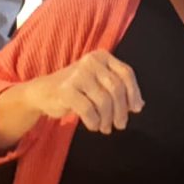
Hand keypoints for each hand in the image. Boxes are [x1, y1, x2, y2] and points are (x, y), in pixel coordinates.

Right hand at [26, 51, 143, 133]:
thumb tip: (139, 105)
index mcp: (101, 57)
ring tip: (105, 127)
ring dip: (107, 119)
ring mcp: (78, 74)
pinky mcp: (66, 90)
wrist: (44, 92)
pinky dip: (94, 122)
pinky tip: (93, 125)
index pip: (126, 73)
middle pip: (116, 88)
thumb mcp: (98, 82)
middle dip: (121, 110)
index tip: (135, 109)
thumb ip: (118, 90)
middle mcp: (91, 62)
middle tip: (120, 124)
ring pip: (104, 101)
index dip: (134, 93)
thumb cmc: (76, 88)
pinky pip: (89, 110)